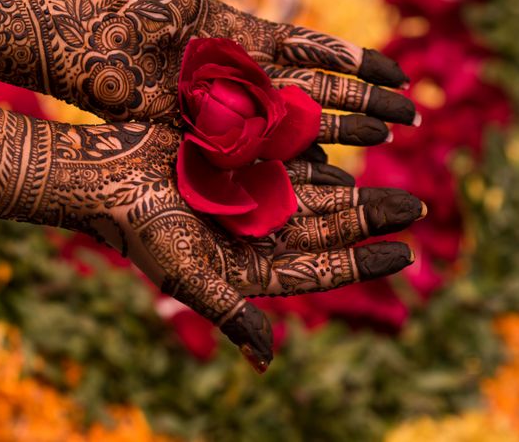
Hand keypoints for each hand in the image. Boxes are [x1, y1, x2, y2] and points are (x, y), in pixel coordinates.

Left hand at [42, 0, 415, 145]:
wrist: (88, 46)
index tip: (397, 72)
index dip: (357, 60)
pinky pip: (260, 147)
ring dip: (343, 129)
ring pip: (298, 120)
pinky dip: (295, 158)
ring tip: (385, 139)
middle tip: (412, 116)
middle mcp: (246, 73)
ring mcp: (229, 104)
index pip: (315, 48)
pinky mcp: (207, 130)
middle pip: (319, 88)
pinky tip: (328, 171)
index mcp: (246, 35)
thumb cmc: (129, 5)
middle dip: (366, 100)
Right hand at [57, 122, 421, 371]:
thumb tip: (265, 359)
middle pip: (323, 229)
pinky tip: (343, 158)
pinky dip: (315, 163)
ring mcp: (244, 198)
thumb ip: (228, 311)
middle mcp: (251, 234)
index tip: (406, 254)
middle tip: (415, 209)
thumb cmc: (139, 228)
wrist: (103, 175)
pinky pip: (286, 164)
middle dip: (368, 221)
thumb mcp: (186, 275)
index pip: (317, 269)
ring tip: (391, 189)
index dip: (362, 263)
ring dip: (349, 194)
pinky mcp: (234, 165)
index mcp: (246, 266)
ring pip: (310, 197)